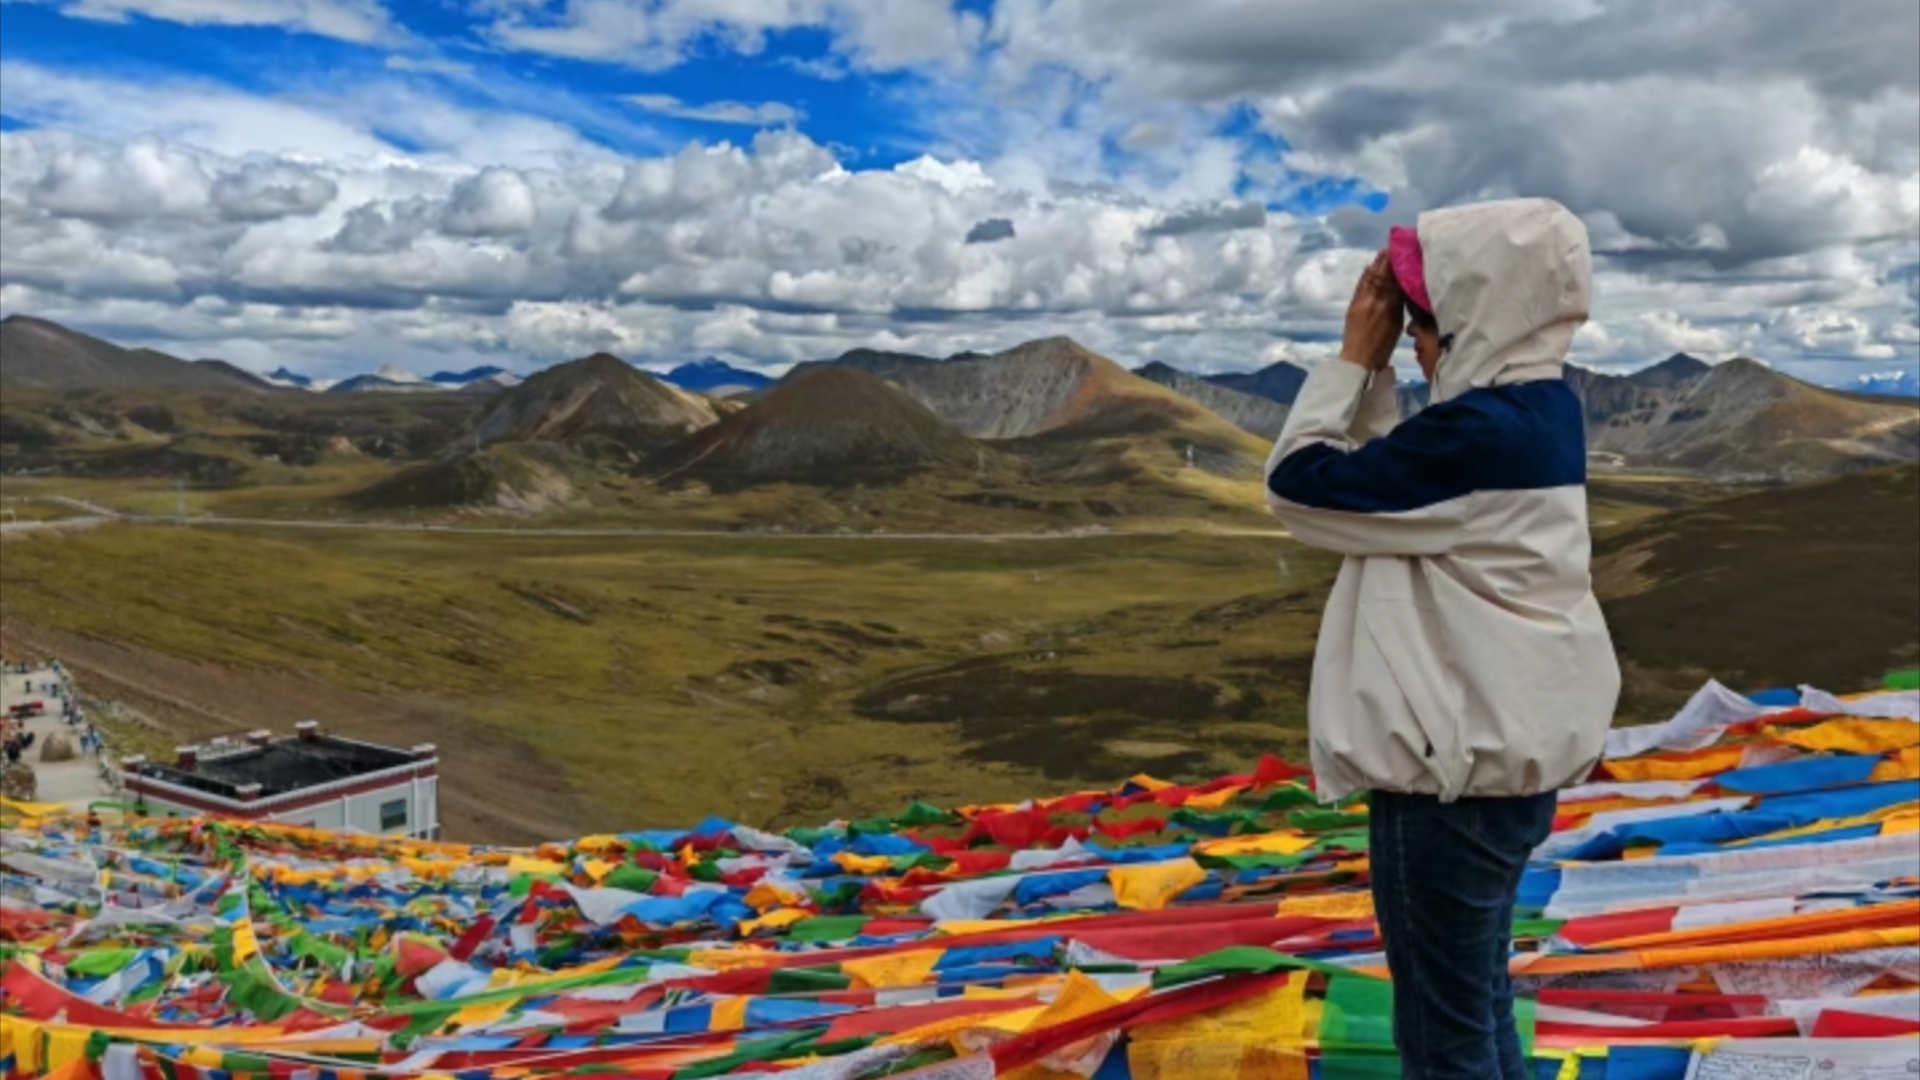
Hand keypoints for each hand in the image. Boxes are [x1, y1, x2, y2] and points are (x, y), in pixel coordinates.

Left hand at [1339, 249, 1404, 372]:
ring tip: (1382, 252)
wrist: (1359, 359)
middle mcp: (1375, 301)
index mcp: (1389, 307)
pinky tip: (1368, 267)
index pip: (1395, 282)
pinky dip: (1365, 275)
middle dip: (1387, 261)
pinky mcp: (1353, 306)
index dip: (1398, 266)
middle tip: (1392, 247)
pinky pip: (1361, 286)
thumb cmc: (1382, 347)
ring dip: (1376, 264)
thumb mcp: (1396, 325)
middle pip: (1382, 276)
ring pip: (1371, 278)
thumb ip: (1398, 304)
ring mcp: (1362, 302)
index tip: (1403, 253)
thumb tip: (1401, 287)